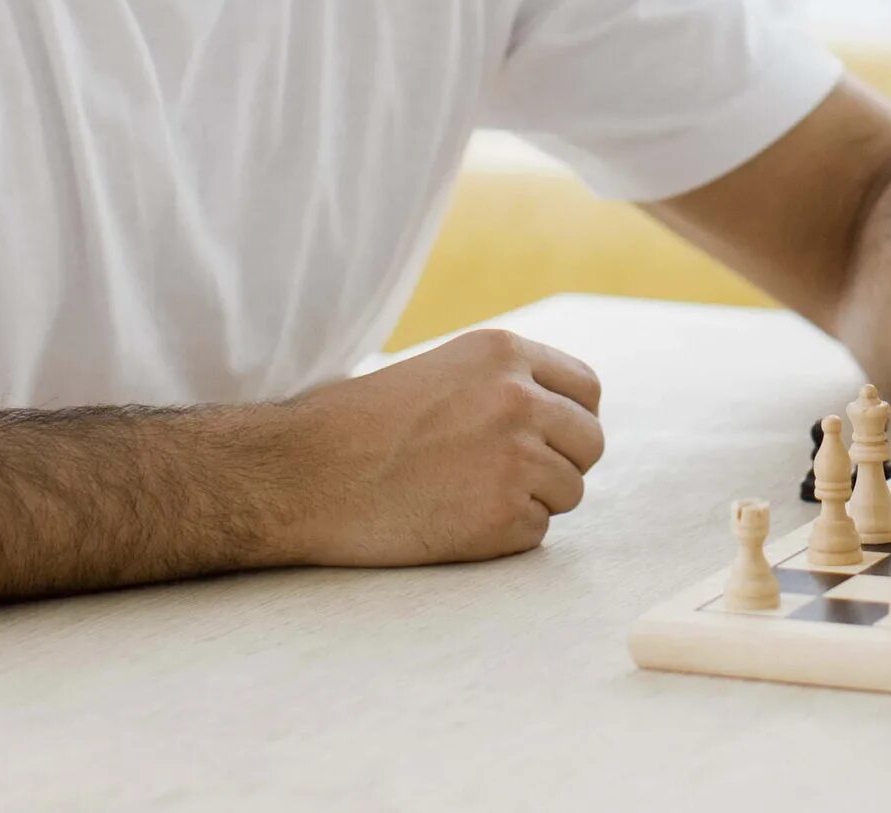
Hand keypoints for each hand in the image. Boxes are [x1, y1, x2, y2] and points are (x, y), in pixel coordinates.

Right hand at [269, 328, 605, 564]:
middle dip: (560, 464)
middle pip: (589, 442)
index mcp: (503, 352)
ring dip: (531, 502)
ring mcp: (516, 456)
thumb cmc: (357, 425)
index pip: (587, 389)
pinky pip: (535, 533)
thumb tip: (560, 414)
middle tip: (508, 479)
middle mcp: (519, 396)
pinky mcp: (503, 514)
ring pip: (569, 491)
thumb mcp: (442, 371)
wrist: (301, 473)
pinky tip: (451, 522)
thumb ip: (503, 383)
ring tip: (465, 498)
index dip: (571, 420)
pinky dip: (503, 538)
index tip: (548, 439)